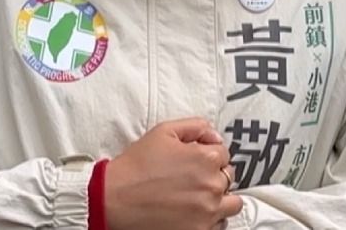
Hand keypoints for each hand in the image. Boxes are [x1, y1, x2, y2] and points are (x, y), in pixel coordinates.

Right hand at [105, 118, 241, 229]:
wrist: (114, 199)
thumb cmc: (136, 166)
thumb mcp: (163, 132)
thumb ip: (195, 127)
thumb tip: (215, 136)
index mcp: (206, 159)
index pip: (224, 154)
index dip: (208, 154)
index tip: (194, 161)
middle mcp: (211, 185)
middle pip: (228, 178)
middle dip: (214, 175)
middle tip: (193, 179)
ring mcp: (207, 211)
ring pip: (231, 204)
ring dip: (220, 199)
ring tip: (200, 198)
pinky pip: (219, 225)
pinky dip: (211, 219)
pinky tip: (194, 213)